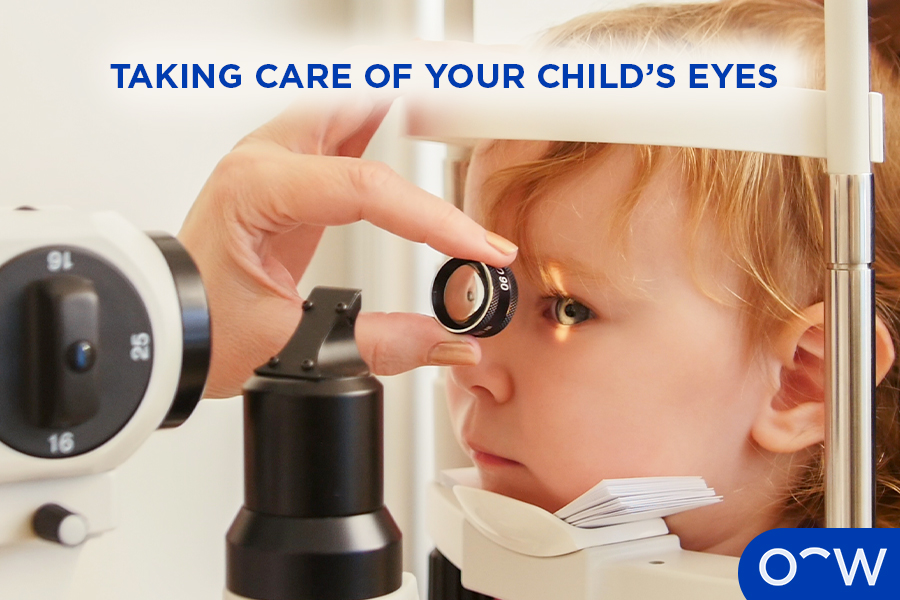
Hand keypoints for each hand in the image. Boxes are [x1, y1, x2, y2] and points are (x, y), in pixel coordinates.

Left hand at [178, 95, 517, 397]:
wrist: (169, 328)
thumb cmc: (202, 327)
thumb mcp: (294, 342)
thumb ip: (380, 342)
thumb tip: (448, 342)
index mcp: (254, 191)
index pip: (364, 188)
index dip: (431, 217)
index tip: (475, 247)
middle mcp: (262, 163)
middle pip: (351, 103)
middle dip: (413, 102)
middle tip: (470, 107)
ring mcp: (276, 164)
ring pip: (347, 106)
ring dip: (398, 105)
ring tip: (454, 106)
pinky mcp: (292, 179)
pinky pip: (344, 136)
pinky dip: (382, 126)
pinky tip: (412, 125)